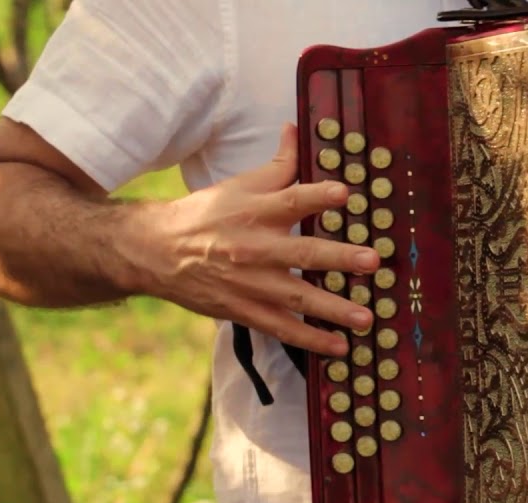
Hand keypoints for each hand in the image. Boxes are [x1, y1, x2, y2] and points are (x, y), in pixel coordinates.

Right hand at [130, 123, 377, 355]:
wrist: (155, 251)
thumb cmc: (206, 215)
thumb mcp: (239, 185)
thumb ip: (277, 165)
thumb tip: (296, 129)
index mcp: (255, 212)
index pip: (290, 200)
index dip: (317, 196)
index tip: (345, 193)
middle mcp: (254, 248)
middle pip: (302, 253)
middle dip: (339, 258)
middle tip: (373, 262)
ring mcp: (250, 283)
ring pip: (296, 297)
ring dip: (333, 309)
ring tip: (366, 317)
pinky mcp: (244, 310)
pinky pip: (282, 328)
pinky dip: (310, 340)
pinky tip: (339, 348)